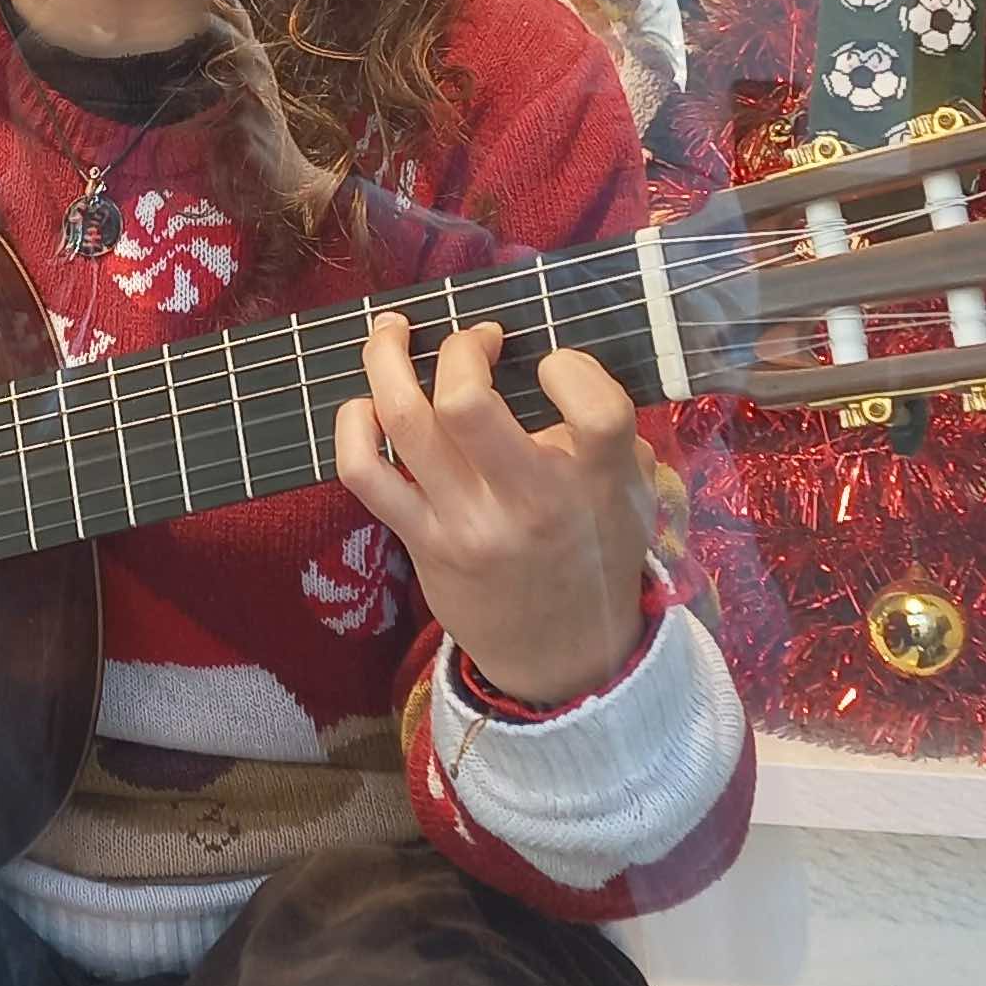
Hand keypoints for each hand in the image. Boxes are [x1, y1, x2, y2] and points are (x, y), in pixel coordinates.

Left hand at [336, 312, 652, 712]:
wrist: (561, 654)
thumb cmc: (596, 553)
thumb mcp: (631, 493)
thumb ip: (603, 433)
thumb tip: (549, 369)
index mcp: (596, 483)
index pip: (595, 407)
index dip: (572, 368)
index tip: (552, 364)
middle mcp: (528, 503)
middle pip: (467, 404)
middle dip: (459, 347)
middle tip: (471, 338)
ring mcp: (466, 523)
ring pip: (406, 421)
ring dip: (388, 359)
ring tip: (391, 331)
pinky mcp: (422, 539)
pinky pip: (365, 472)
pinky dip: (354, 425)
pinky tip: (367, 403)